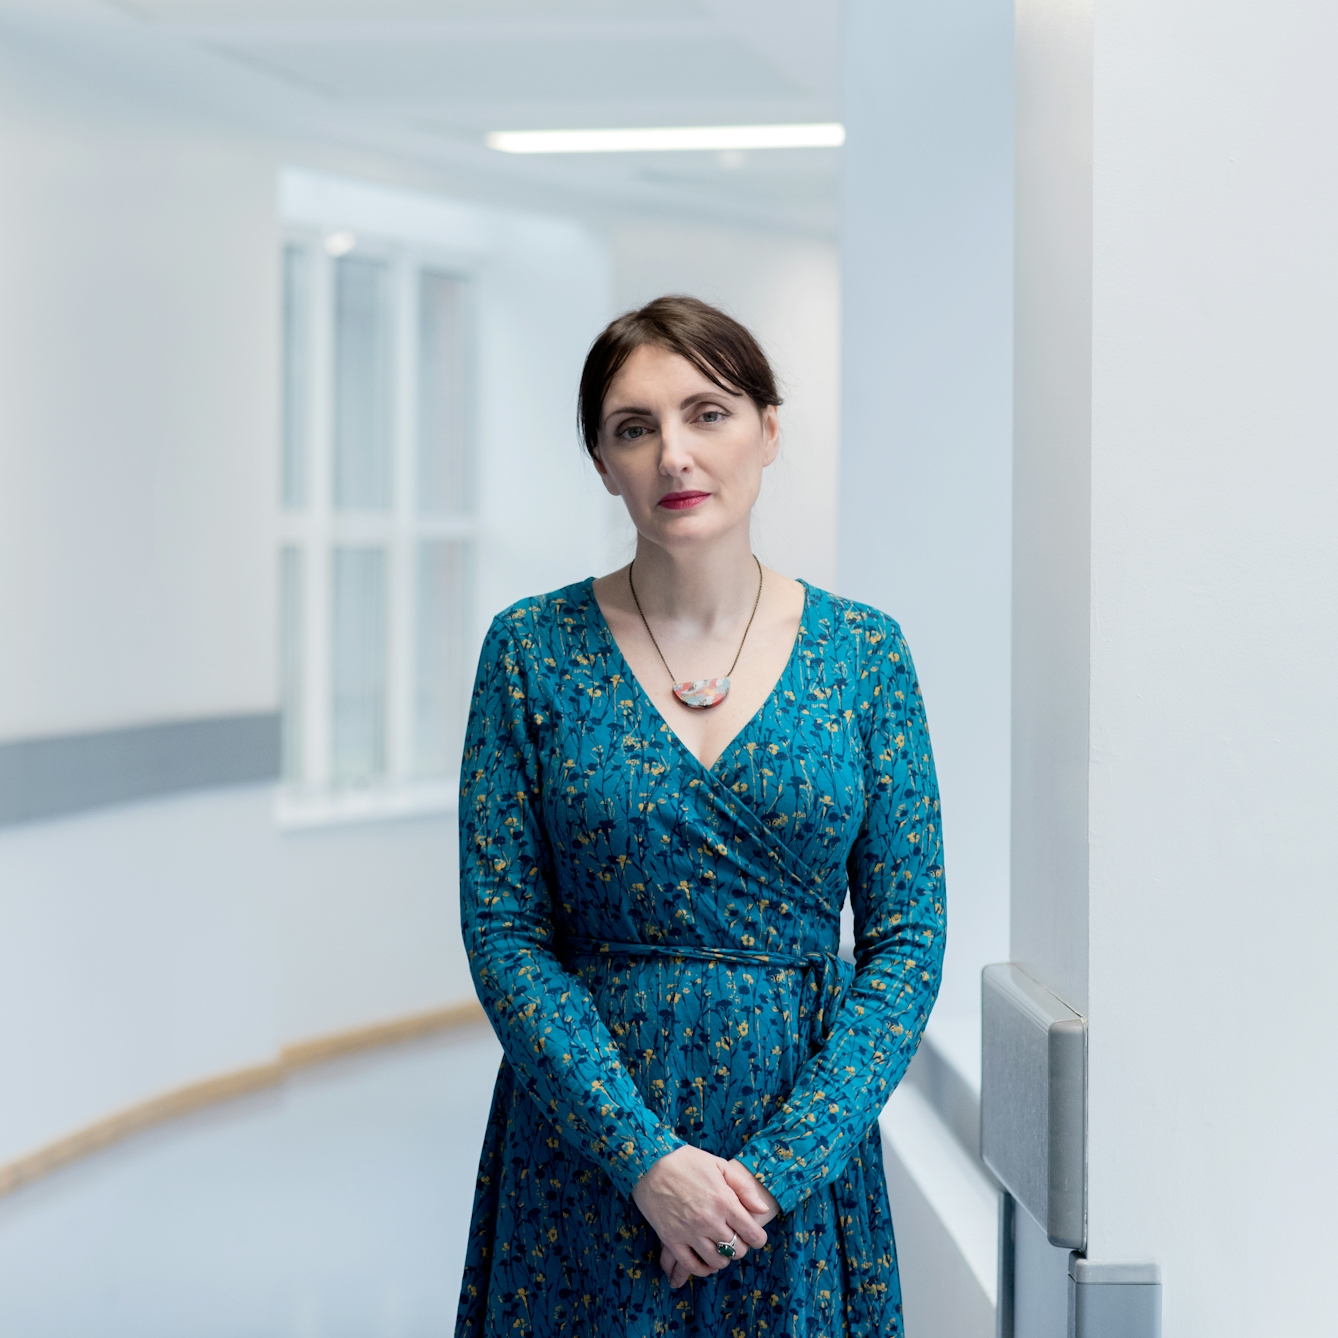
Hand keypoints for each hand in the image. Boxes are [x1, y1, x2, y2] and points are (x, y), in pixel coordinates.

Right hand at [632, 1146, 768, 1285]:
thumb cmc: (686, 1162)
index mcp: (724, 1201)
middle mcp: (710, 1221)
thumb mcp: (718, 1165)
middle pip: (737, 1250)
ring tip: (721, 1249)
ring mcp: (691, 1233)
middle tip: (736, 1239)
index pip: (752, 1233)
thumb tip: (762, 1209)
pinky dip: (703, 1269)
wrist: (649, 1165)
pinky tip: (706, 1261)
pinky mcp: (673, 1240)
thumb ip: (743, 1187)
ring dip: (723, 1258)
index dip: (758, 1238)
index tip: (756, 1237)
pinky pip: (692, 1266)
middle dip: (741, 1247)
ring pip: (717, 1261)